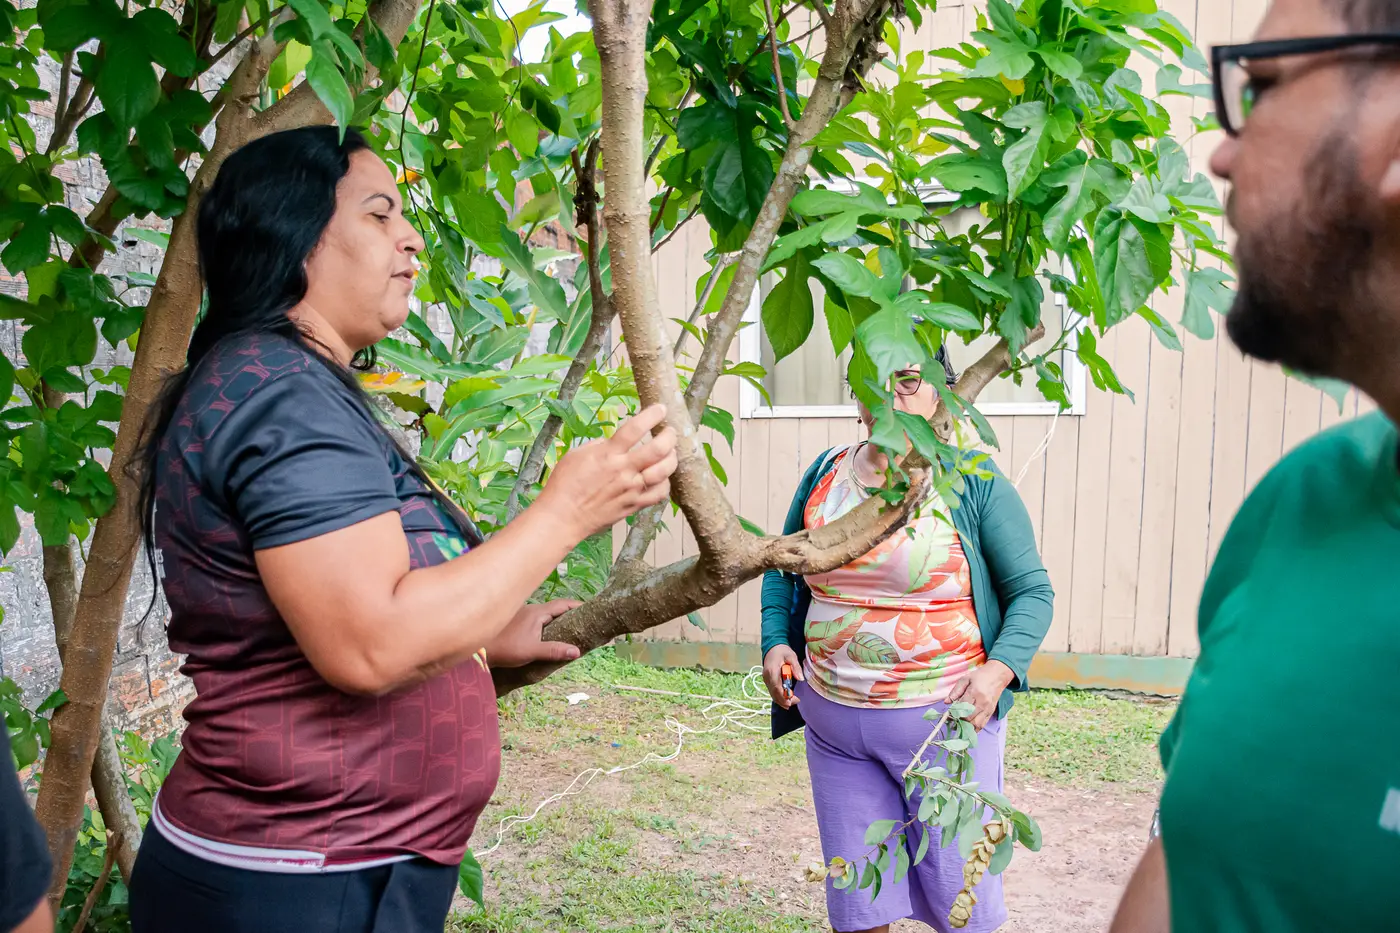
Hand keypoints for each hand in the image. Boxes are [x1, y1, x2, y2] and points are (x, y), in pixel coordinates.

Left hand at [484, 600, 582, 668]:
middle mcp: (531, 610)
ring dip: (558, 619)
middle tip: (584, 621)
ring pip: (545, 614)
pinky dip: (548, 624)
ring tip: (571, 629)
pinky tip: (549, 635)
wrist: (479, 651)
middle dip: (570, 613)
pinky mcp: (517, 624)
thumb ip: (554, 650)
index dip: (577, 605)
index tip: (591, 609)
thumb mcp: (532, 651)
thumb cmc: (505, 648)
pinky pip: (538, 620)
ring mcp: (522, 615)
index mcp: (537, 612)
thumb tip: (577, 651)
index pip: (563, 604)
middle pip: (555, 608)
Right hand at [539, 404, 678, 540]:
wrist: (562, 517)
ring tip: (670, 452)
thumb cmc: (564, 485)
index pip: (635, 428)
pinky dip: (665, 483)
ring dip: (672, 458)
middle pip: (658, 449)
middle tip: (670, 431)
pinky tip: (662, 477)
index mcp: (607, 454)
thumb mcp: (576, 454)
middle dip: (669, 436)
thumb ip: (600, 445)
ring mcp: (631, 489)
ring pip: (664, 471)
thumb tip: (614, 442)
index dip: (652, 415)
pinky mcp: (634, 506)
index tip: (660, 409)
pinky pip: (659, 494)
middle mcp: (623, 471)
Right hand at [762, 644, 803, 708]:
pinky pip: (772, 691)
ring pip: (772, 694)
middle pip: (774, 693)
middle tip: (796, 701)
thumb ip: (796, 667)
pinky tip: (786, 699)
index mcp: (772, 671)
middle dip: (785, 700)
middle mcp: (767, 677)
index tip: (795, 700)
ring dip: (782, 700)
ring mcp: (766, 679)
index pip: (777, 687)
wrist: (772, 647)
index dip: (785, 696)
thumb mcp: (791, 656)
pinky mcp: (767, 681)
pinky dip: (779, 697)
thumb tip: (801, 679)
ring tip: (793, 702)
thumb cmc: (782, 651)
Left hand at [946, 660, 1014, 730]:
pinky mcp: (991, 713)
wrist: (997, 676)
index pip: (962, 708)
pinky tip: (968, 727)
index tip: (949, 712)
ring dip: (966, 726)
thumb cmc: (980, 676)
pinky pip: (982, 725)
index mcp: (974, 693)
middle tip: (953, 718)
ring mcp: (988, 709)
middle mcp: (982, 703)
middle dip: (959, 720)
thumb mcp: (965, 679)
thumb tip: (946, 702)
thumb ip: (955, 691)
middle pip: (968, 718)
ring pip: (976, 725)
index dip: (954, 712)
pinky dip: (974, 729)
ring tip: (960, 723)